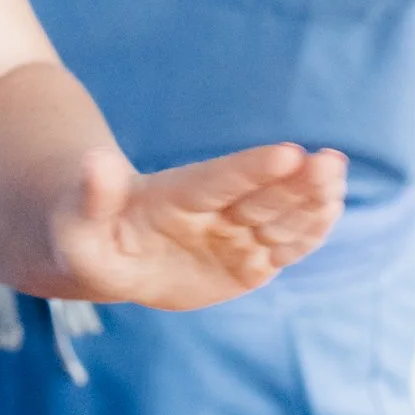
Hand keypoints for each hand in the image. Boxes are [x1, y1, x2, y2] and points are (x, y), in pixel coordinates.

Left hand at [48, 142, 345, 311]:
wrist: (112, 255)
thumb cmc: (88, 238)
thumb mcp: (77, 227)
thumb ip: (92, 196)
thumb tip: (95, 161)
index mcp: (175, 197)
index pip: (218, 181)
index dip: (250, 169)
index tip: (286, 153)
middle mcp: (212, 209)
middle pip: (260, 194)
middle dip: (296, 181)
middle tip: (330, 162)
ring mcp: (233, 233)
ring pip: (280, 216)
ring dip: (311, 201)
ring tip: (337, 181)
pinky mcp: (249, 261)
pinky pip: (284, 247)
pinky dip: (308, 232)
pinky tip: (332, 210)